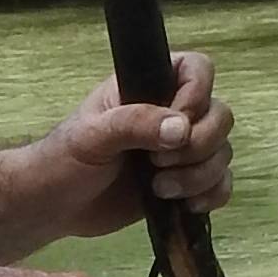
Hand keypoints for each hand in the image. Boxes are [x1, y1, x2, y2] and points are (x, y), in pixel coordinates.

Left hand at [29, 48, 232, 242]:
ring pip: (222, 153)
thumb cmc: (65, 160)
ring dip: (200, 175)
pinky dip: (212, 194)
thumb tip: (182, 129)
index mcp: (149, 86)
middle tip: (159, 164)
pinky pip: (220, 183)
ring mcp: (180, 151)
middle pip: (220, 115)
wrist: (55, 207)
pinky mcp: (184, 184)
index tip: (175, 124)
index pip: (198, 69)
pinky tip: (186, 206)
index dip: (196, 96)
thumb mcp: (92, 135)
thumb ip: (135, 124)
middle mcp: (172, 113)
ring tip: (160, 189)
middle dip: (200, 145)